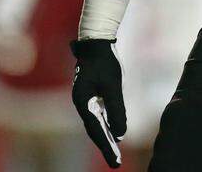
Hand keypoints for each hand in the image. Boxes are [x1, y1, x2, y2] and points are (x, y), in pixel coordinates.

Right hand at [71, 39, 125, 168]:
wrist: (96, 42)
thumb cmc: (105, 61)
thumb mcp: (113, 85)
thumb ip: (117, 109)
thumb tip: (120, 133)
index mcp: (83, 101)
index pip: (96, 129)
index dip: (106, 146)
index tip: (115, 161)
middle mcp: (81, 103)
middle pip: (94, 130)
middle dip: (105, 146)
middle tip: (115, 163)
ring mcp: (85, 99)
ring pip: (95, 123)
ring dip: (105, 137)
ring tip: (114, 153)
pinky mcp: (91, 95)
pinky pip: (98, 115)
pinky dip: (105, 125)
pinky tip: (113, 133)